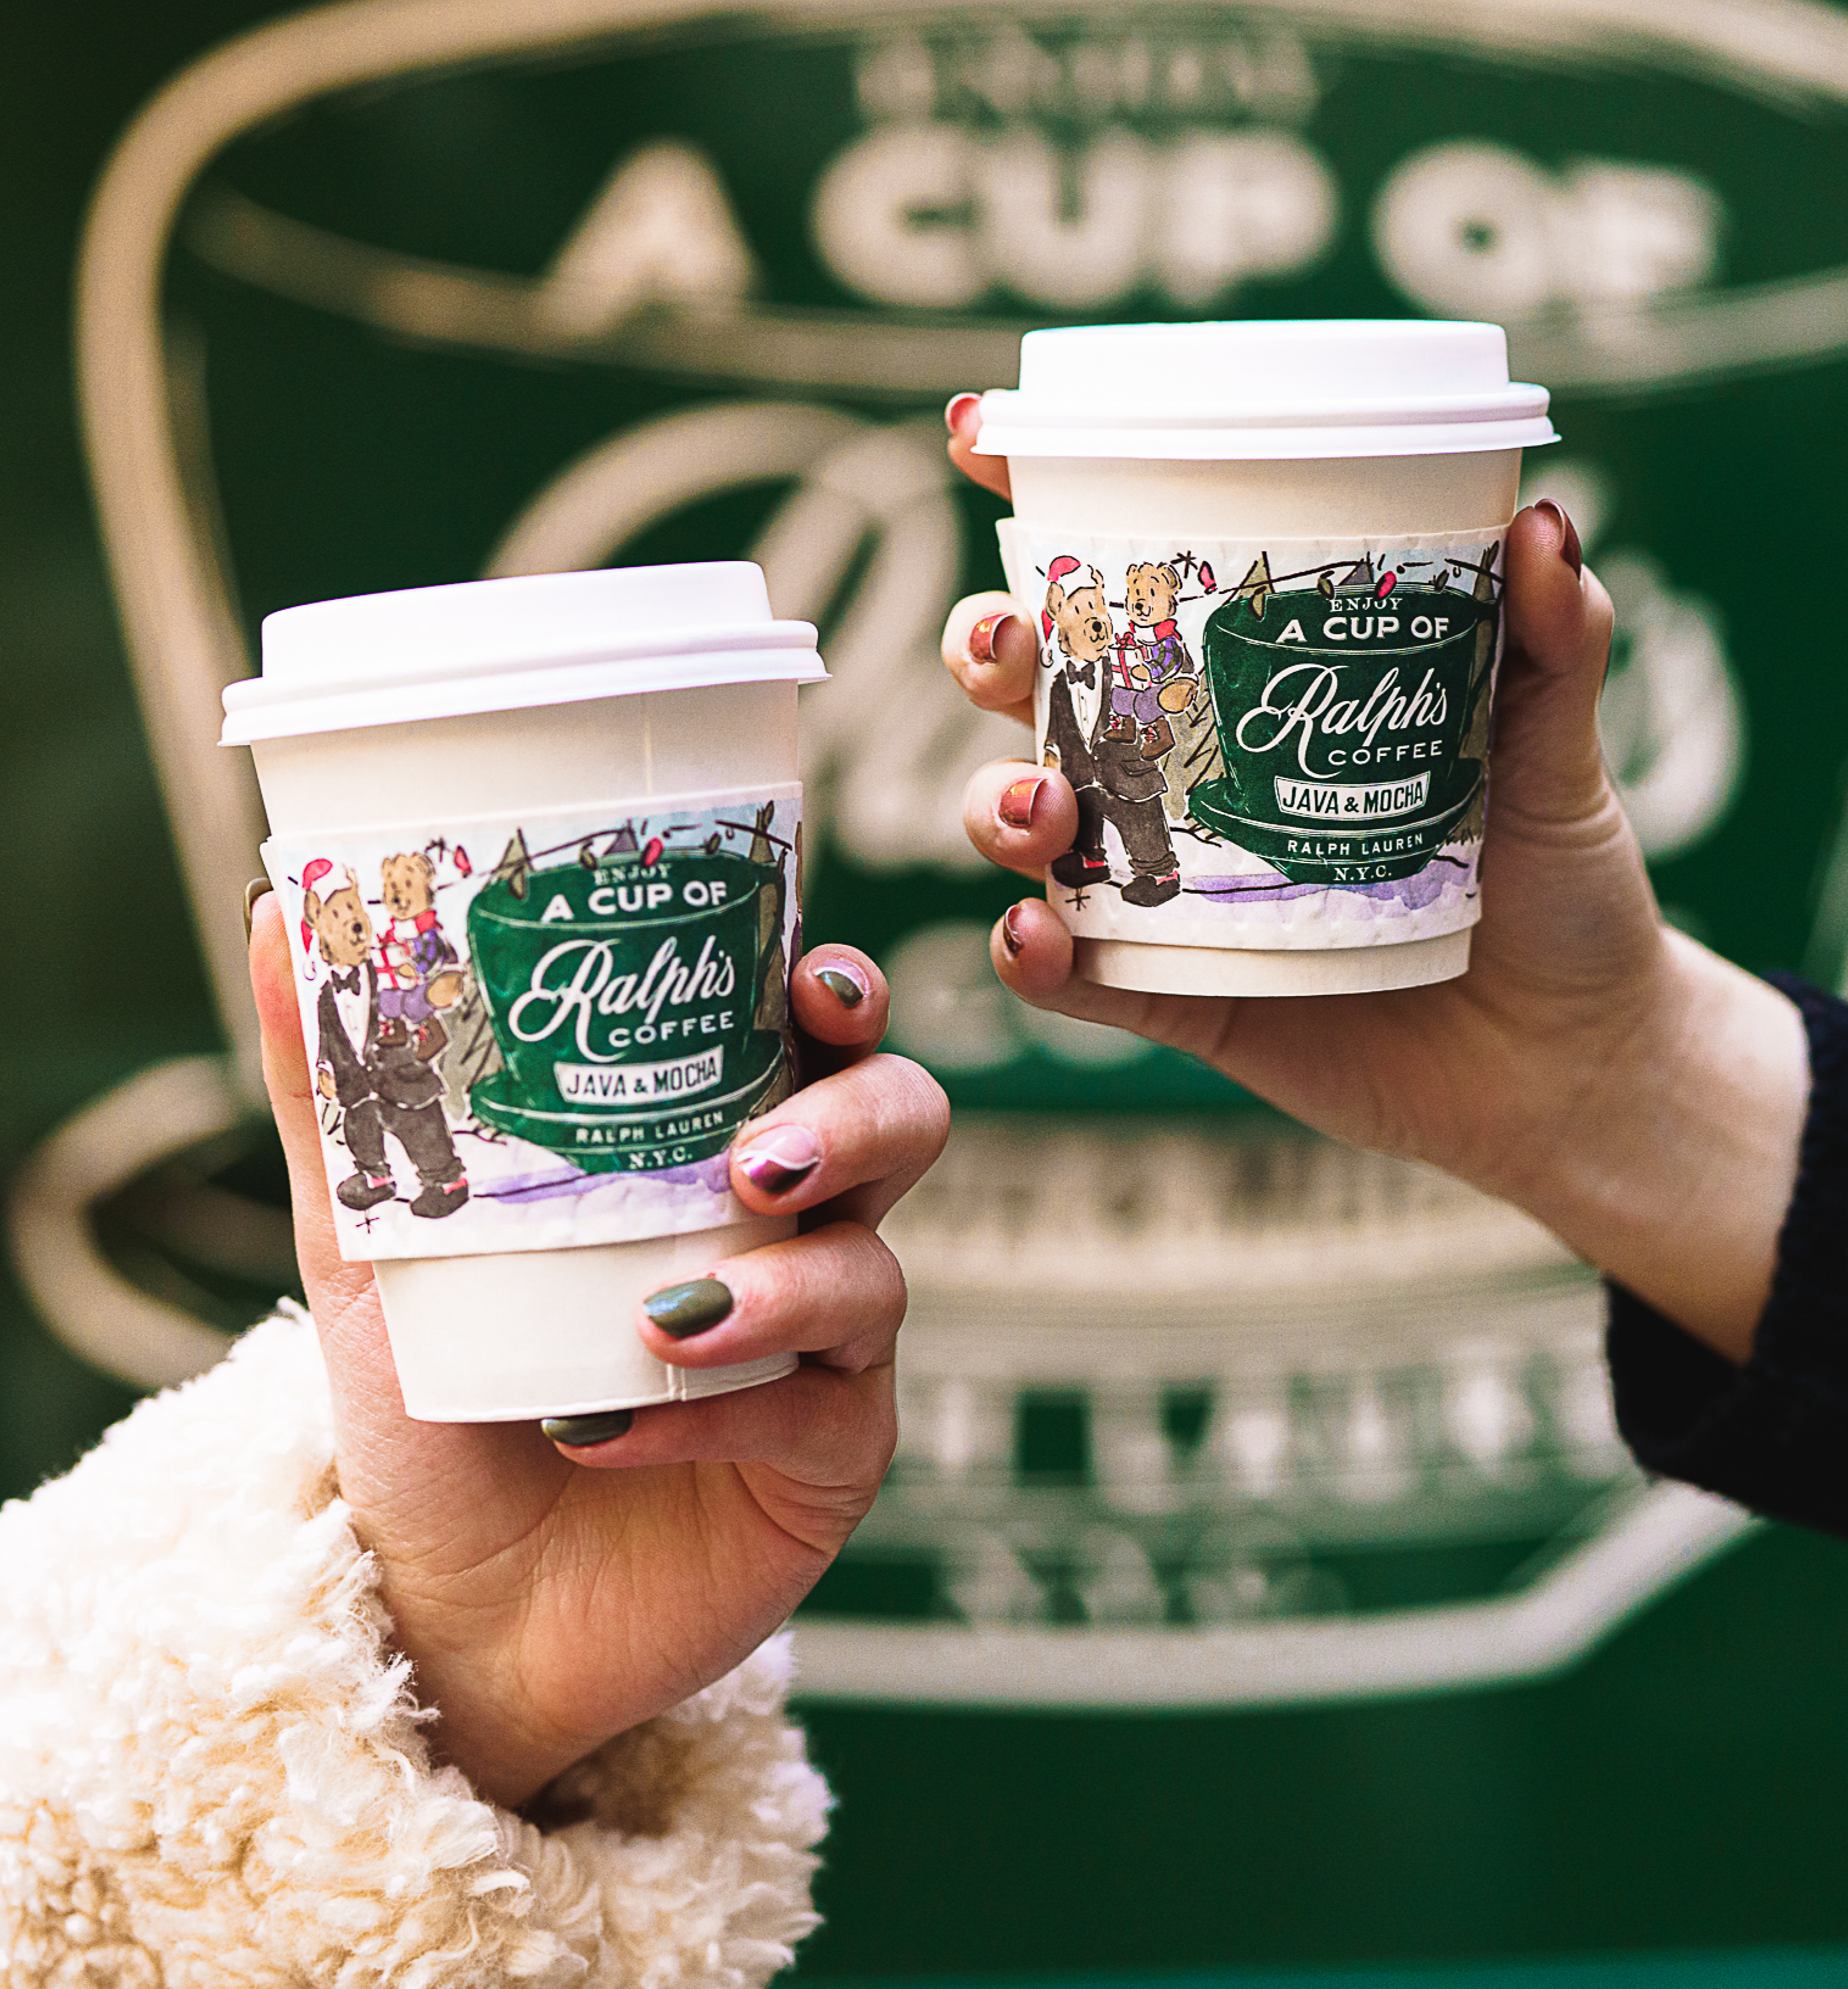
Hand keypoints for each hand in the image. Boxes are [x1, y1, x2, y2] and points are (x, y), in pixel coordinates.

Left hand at [250, 895, 945, 1809]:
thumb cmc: (433, 1404)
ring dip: (788, 1284)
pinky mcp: (827, 1461)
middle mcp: (793, 1227)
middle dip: (857, 1120)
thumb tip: (273, 908)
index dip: (840, 993)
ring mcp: (824, 1346)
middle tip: (762, 1160)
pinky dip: (712, 1417)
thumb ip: (342, 1088)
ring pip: (877, 1270)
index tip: (810, 984)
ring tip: (672, 1319)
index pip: (818, 1033)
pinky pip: (815, 1415)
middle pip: (904, 1122)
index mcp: (716, 1142)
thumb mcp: (376, 1243)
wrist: (443, 1608)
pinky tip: (604, 1429)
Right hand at [942, 395, 1805, 1363]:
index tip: (978, 439)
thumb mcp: (1556, 746)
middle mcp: (1189, 775)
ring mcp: (1174, 888)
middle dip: (987, 647)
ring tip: (1035, 802)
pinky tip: (1033, 937)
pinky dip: (1035, 957)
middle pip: (1044, 690)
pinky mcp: (1182, 998)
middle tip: (996, 640)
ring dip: (996, 800)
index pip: (1129, 582)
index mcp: (1251, 686)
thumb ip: (1550, 637)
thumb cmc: (1559, 884)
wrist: (1579, 1060)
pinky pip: (1080, 977)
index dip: (1038, 506)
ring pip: (1034, 824)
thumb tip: (1541, 521)